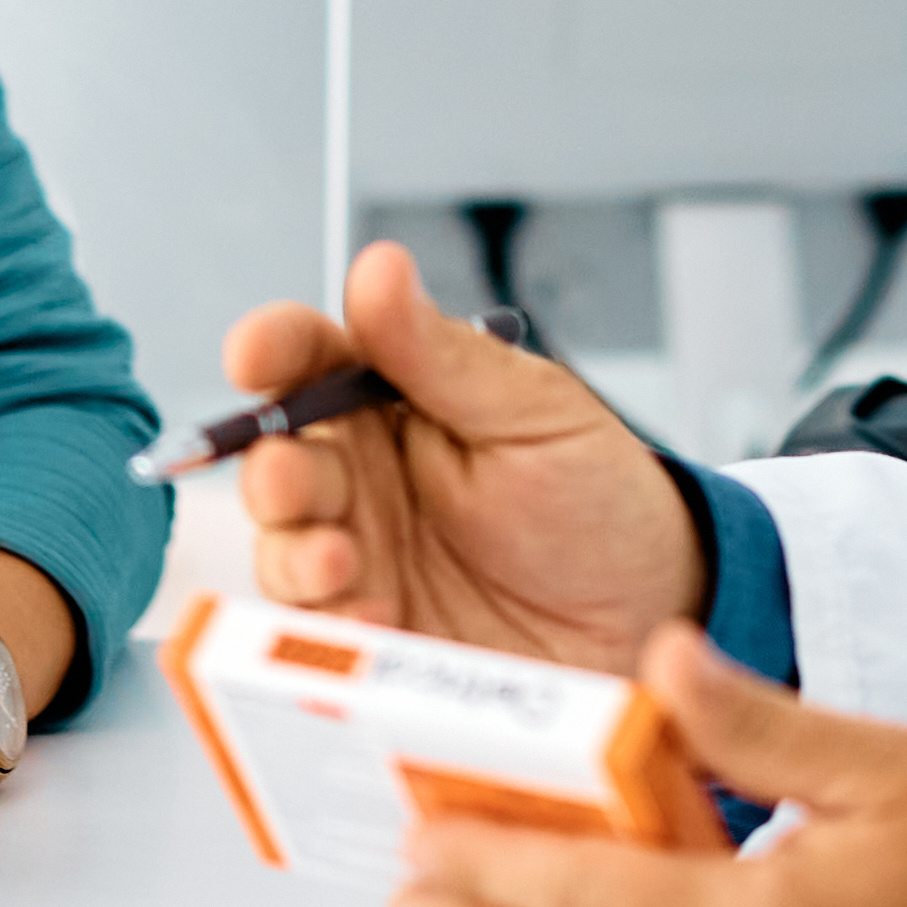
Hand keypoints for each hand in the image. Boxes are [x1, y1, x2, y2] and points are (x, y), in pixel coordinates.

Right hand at [230, 241, 702, 670]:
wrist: (651, 614)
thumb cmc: (598, 499)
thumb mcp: (534, 415)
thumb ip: (442, 356)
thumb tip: (379, 268)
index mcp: (393, 403)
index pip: (311, 360)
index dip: (272, 349)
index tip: (255, 352)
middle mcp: (362, 480)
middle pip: (277, 460)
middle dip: (272, 468)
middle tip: (294, 478)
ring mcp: (361, 560)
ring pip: (281, 549)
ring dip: (294, 553)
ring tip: (340, 562)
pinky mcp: (371, 638)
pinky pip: (319, 636)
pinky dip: (328, 629)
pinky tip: (372, 621)